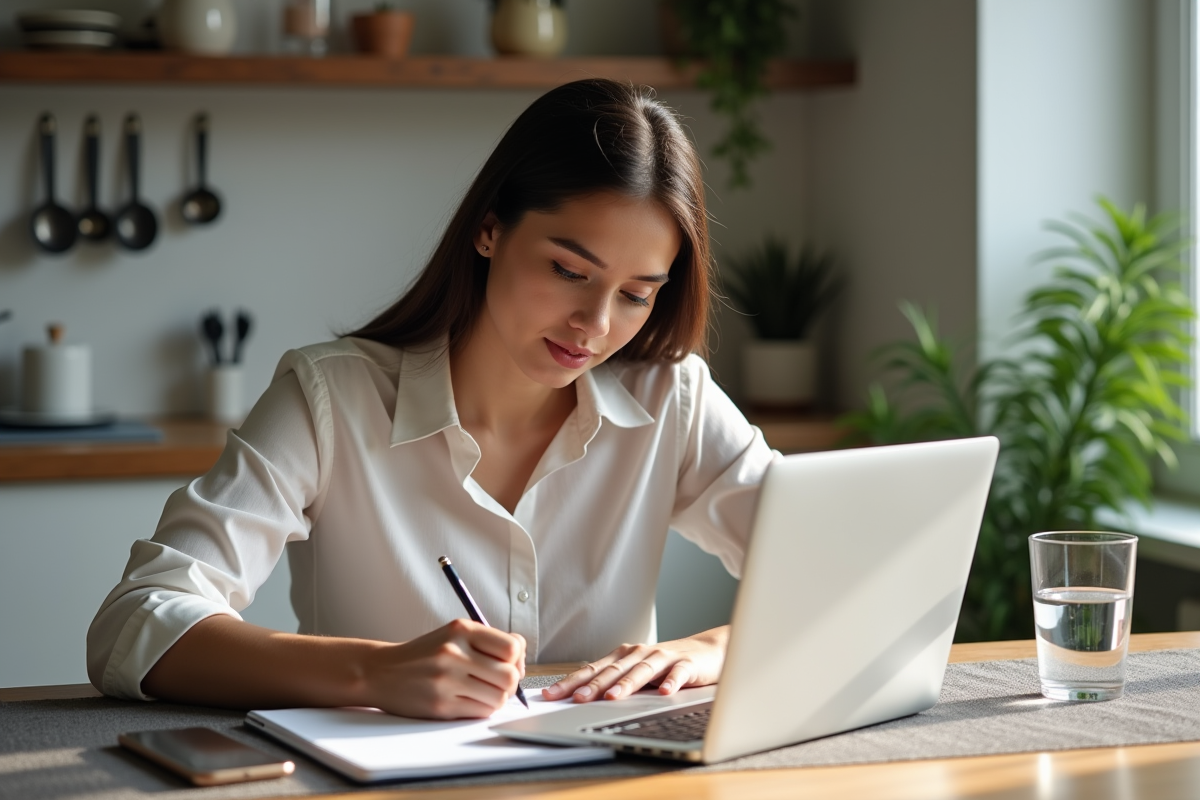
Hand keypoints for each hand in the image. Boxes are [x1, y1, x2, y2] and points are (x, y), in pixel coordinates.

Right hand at [362, 618, 525, 718]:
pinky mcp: (441, 705)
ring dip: (497, 698)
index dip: (517, 658)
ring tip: (483, 692)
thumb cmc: (424, 654)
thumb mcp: (453, 634)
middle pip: (509, 675)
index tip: (509, 663)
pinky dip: (482, 709)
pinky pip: (481, 712)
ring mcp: (446, 680)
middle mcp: (454, 653)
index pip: (512, 647)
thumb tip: (521, 661)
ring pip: (499, 698)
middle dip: (511, 682)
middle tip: (498, 682)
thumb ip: (487, 642)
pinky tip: (470, 700)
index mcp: (461, 630)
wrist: (381, 671)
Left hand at [542, 626, 727, 702]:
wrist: (708, 651)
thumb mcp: (638, 673)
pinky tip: (664, 692)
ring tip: (612, 697)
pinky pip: (678, 673)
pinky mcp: (687, 664)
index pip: (592, 670)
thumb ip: (615, 682)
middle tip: (575, 699)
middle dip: (592, 685)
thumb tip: (581, 698)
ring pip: (642, 671)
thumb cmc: (667, 664)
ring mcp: (663, 657)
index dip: (571, 682)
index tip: (550, 695)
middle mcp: (639, 653)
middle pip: (613, 670)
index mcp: (624, 656)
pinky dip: (671, 682)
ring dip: (626, 684)